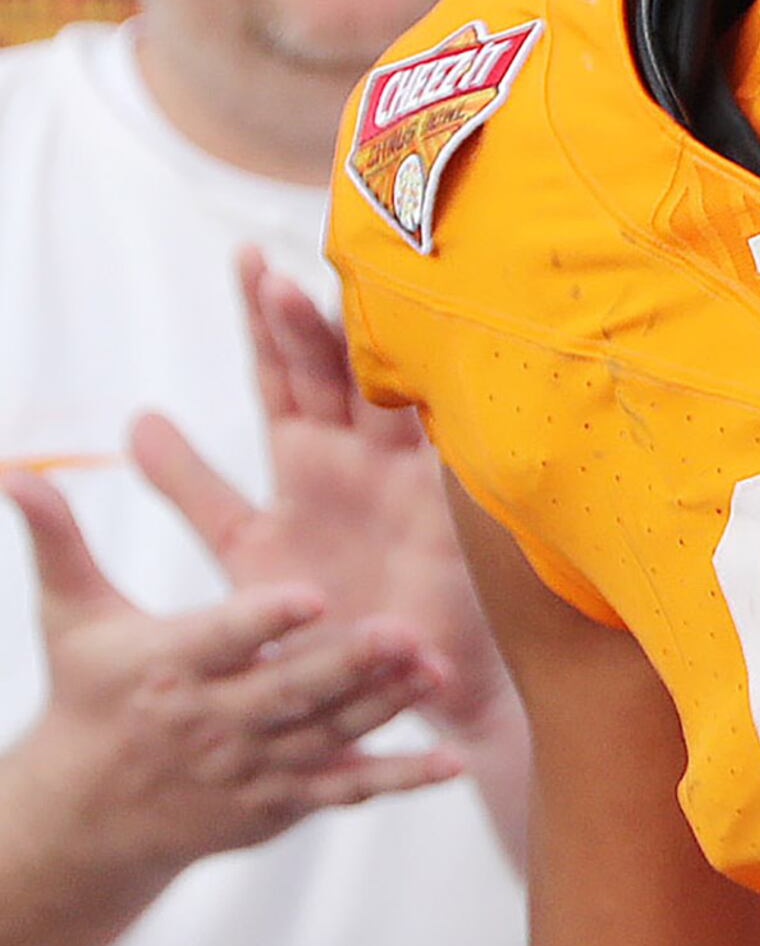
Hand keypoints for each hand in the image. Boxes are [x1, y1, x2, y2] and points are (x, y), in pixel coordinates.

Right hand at [0, 470, 456, 889]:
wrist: (87, 815)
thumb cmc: (91, 694)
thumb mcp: (72, 619)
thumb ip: (59, 541)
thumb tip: (15, 469)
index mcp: (170, 667)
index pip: (223, 638)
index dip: (265, 619)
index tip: (311, 592)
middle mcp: (215, 721)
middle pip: (288, 691)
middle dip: (344, 664)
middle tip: (401, 630)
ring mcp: (253, 767)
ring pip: (328, 735)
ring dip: (383, 707)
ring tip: (435, 669)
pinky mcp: (283, 802)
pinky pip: (346, 791)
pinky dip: (398, 780)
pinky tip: (450, 761)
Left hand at [127, 254, 509, 741]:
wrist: (393, 686)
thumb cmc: (327, 620)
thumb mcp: (243, 545)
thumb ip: (194, 486)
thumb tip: (136, 421)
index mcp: (305, 462)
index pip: (280, 375)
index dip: (262, 322)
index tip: (246, 259)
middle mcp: (355, 457)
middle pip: (326, 370)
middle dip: (297, 318)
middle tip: (267, 268)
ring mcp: (402, 476)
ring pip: (371, 393)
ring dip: (340, 347)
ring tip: (301, 297)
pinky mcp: (438, 508)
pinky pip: (434, 439)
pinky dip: (427, 392)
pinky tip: (416, 350)